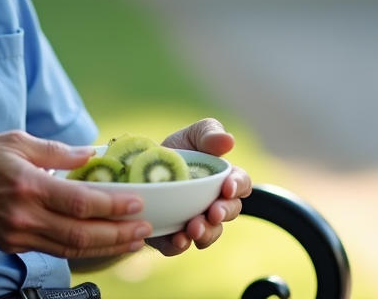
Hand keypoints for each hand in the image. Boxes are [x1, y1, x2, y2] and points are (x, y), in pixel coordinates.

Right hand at [0, 131, 153, 259]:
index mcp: (27, 185)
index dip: (113, 205)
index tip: (137, 202)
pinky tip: (100, 241)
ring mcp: (18, 234)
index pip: (80, 202)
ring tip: (132, 240)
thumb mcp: (14, 140)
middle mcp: (24, 215)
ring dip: (106, 246)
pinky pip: (54, 250)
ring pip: (71, 249)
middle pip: (81, 233)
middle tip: (144, 228)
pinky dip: (81, 248)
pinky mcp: (13, 244)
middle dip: (118, 233)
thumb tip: (90, 154)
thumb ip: (55, 151)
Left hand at [150, 118, 251, 254]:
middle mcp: (213, 204)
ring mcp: (194, 221)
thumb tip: (228, 140)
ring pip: (209, 233)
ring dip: (205, 233)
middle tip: (212, 213)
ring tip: (193, 229)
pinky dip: (178, 245)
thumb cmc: (175, 150)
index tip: (227, 187)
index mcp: (223, 180)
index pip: (240, 184)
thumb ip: (209, 133)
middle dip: (222, 213)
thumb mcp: (191, 135)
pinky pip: (178, 245)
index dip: (237, 186)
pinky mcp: (171, 234)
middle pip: (228, 212)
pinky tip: (176, 240)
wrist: (137, 165)